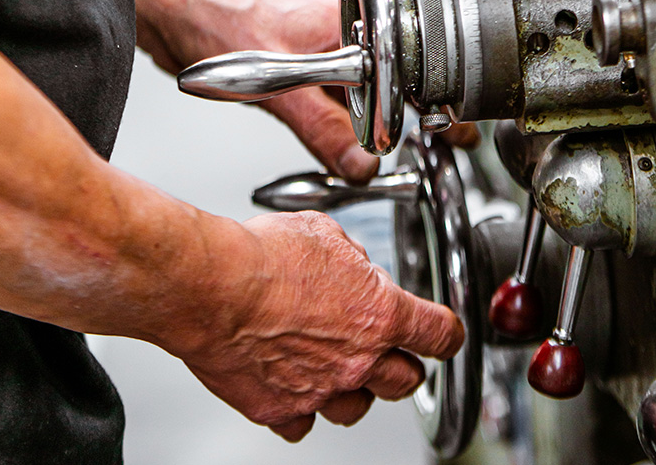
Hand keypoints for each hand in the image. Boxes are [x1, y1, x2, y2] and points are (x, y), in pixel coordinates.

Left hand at [132, 0, 477, 183]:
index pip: (410, 66)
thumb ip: (321, 128)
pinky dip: (337, 131)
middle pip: (391, 87)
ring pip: (359, 100)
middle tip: (430, 156)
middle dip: (404, 123)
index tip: (449, 136)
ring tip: (375, 162)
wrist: (168, 8)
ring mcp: (321, 53)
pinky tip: (338, 151)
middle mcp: (342, 36)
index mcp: (349, 23)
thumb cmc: (212, 12)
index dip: (432, 104)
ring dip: (366, 131)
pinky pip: (330, 107)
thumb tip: (361, 164)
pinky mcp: (298, 71)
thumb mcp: (274, 83)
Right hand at [174, 211, 463, 441]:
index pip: (439, 334)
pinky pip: (302, 423)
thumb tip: (352, 262)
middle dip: (400, 365)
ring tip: (331, 366)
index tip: (442, 334)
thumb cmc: (260, 258)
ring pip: (357, 408)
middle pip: (406, 380)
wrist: (211, 288)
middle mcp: (357, 358)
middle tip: (383, 350)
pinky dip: (300, 408)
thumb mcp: (321, 233)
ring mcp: (319, 390)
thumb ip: (349, 256)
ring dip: (351, 389)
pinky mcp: (279, 409)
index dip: (445, 334)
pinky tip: (289, 384)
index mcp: (379, 313)